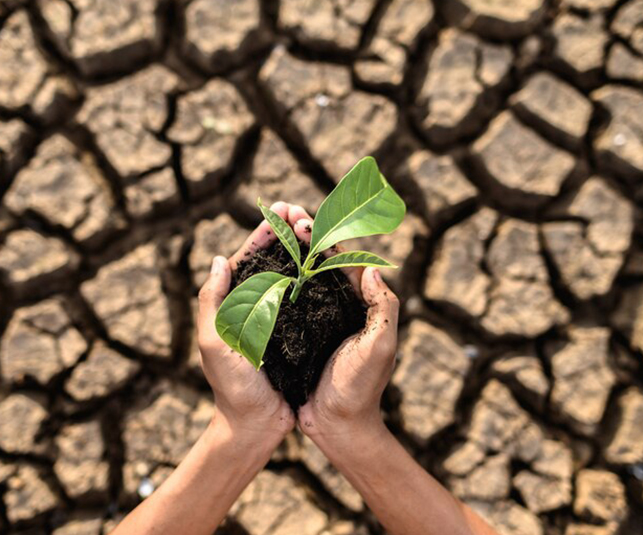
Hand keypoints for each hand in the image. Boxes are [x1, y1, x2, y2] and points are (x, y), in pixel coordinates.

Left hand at [197, 202, 296, 444]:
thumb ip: (212, 302)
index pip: (247, 258)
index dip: (264, 232)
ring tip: (319, 228)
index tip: (281, 209)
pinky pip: (309, 299)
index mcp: (233, 304)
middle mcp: (256, 306)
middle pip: (273, 261)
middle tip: (304, 212)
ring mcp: (278, 318)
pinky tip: (332, 264)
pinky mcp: (298, 332)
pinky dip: (318, 278)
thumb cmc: (232, 387)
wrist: (256, 425)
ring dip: (304, 250)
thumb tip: (219, 259)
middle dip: (287, 233)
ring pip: (293, 275)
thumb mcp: (215, 343)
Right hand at [285, 205, 399, 441]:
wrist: (338, 427)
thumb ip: (384, 308)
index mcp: (360, 305)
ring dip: (287, 251)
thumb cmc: (361, 388)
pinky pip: (286, 301)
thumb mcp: (380, 347)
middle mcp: (338, 307)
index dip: (323, 237)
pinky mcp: (298, 335)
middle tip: (283, 212)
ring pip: (301, 277)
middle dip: (302, 235)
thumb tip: (373, 268)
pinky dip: (274, 282)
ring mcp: (317, 320)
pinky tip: (257, 269)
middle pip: (319, 262)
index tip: (302, 219)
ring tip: (270, 229)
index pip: (342, 260)